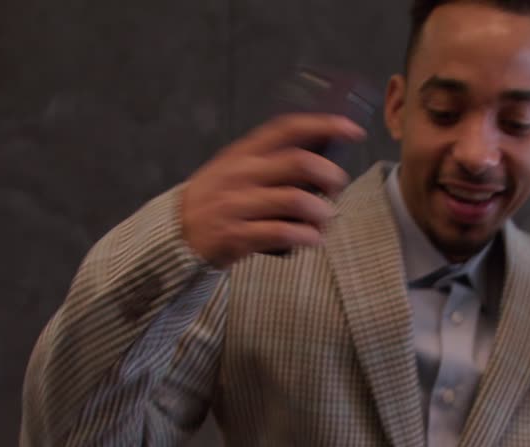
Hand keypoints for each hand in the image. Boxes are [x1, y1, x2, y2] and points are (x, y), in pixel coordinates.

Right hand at [182, 113, 366, 267]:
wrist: (176, 234)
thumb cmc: (219, 200)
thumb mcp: (237, 170)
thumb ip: (272, 163)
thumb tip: (324, 157)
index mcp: (244, 153)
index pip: (287, 128)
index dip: (323, 125)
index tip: (353, 129)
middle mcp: (241, 174)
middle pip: (298, 163)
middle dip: (329, 174)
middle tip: (337, 187)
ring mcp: (236, 205)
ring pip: (294, 200)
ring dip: (321, 211)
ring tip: (324, 219)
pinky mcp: (235, 235)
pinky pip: (280, 233)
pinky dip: (305, 237)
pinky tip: (312, 239)